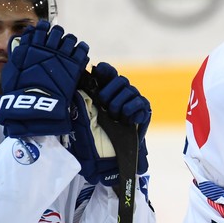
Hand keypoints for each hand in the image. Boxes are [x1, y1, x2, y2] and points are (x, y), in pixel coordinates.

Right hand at [0, 20, 89, 136]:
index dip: (42, 29)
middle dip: (57, 34)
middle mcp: (47, 46)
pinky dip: (81, 49)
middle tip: (57, 41)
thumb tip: (20, 42)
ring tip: (68, 48)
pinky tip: (79, 53)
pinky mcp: (74, 64)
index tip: (44, 32)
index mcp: (32, 45)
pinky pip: (82, 49)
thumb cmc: (19, 89)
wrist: (35, 103)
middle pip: (57, 31)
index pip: (40, 29)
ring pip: (70, 38)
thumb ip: (17, 54)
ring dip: (69, 41)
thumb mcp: (12, 69)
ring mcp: (62, 54)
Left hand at [68, 62, 149, 184]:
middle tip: (105, 107)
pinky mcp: (145, 108)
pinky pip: (138, 104)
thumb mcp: (87, 112)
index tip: (97, 71)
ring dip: (119, 107)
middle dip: (109, 94)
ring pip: (129, 91)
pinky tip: (128, 121)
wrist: (113, 152)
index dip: (104, 70)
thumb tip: (79, 80)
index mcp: (108, 89)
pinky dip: (131, 112)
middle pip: (120, 79)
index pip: (107, 70)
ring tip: (116, 119)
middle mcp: (123, 91)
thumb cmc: (97, 132)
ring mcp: (135, 98)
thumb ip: (84, 96)